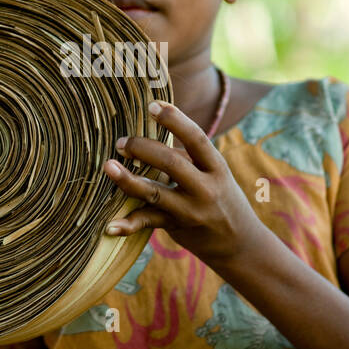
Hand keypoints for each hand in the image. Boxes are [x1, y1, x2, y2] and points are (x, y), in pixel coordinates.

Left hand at [101, 99, 268, 271]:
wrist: (240, 243)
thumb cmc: (222, 197)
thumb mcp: (215, 173)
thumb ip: (189, 157)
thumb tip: (152, 134)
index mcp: (217, 167)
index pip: (196, 138)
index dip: (174, 120)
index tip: (153, 105)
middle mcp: (206, 188)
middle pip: (171, 162)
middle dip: (143, 148)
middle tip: (121, 142)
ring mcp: (191, 211)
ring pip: (154, 193)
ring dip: (128, 180)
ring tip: (108, 166)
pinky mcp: (177, 227)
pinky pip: (149, 223)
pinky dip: (128, 225)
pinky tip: (110, 226)